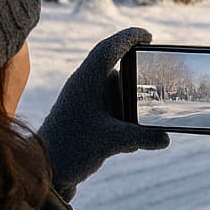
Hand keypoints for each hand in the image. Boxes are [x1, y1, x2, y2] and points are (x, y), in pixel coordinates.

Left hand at [39, 28, 169, 199]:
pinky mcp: (83, 121)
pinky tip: (132, 142)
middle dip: (135, 75)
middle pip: (113, 70)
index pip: (109, 48)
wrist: (43, 174)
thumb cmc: (70, 149)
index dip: (129, 37)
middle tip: (157, 76)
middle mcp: (83, 88)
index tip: (148, 35)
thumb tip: (166, 138)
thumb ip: (142, 137)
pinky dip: (122, 120)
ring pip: (113, 93)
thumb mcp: (111, 141)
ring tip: (147, 118)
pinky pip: (108, 111)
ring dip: (130, 104)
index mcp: (85, 81)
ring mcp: (82, 104)